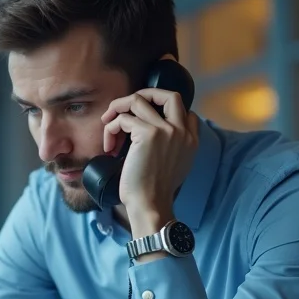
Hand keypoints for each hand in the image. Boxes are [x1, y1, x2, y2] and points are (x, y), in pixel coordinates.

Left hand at [101, 88, 197, 230]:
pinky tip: (109, 148)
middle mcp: (182, 131)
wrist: (150, 205)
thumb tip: (154, 138)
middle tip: (123, 110)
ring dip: (117, 109)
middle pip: (167, 94)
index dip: (162, 110)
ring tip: (108, 126)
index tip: (143, 123)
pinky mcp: (148, 133)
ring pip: (138, 99)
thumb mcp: (174, 167)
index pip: (185, 110)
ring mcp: (166, 129)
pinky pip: (122, 118)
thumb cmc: (154, 192)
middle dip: (142, 95)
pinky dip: (110, 129)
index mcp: (191, 140)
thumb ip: (172, 148)